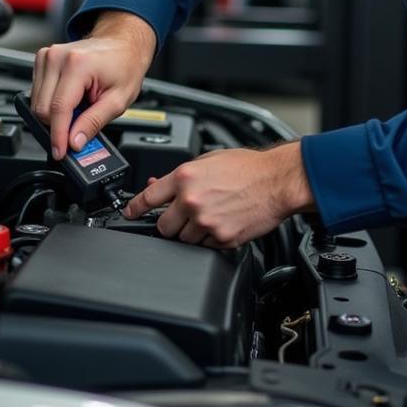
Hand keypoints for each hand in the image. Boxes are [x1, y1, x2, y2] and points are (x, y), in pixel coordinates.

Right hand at [31, 11, 156, 159]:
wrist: (123, 45)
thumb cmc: (124, 66)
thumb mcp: (118, 101)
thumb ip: (93, 123)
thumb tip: (74, 142)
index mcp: (77, 65)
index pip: (58, 110)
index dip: (58, 136)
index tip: (60, 152)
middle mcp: (57, 57)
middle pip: (42, 108)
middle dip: (58, 126)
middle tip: (78, 129)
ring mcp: (48, 56)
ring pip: (37, 102)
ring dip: (55, 114)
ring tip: (79, 107)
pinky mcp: (43, 59)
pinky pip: (38, 92)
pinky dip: (51, 102)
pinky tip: (70, 99)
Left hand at [123, 143, 314, 247]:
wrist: (277, 181)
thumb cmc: (248, 168)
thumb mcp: (209, 160)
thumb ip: (182, 176)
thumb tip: (158, 185)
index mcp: (185, 177)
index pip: (148, 198)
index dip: (134, 208)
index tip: (129, 214)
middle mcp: (191, 200)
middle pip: (163, 226)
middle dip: (170, 223)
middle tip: (184, 216)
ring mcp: (206, 222)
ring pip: (184, 239)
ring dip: (192, 232)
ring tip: (212, 215)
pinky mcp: (221, 238)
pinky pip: (205, 246)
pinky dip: (211, 239)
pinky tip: (224, 222)